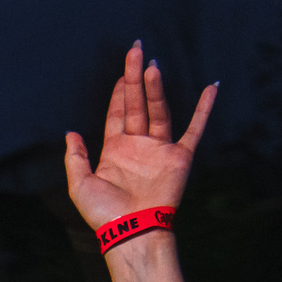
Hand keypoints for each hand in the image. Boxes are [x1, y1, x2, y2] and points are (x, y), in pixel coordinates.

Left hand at [63, 42, 216, 230]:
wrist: (131, 232)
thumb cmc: (104, 214)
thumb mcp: (79, 184)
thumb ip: (75, 157)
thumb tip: (70, 133)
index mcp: (116, 150)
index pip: (118, 112)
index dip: (119, 91)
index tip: (122, 71)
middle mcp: (139, 145)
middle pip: (137, 103)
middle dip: (135, 77)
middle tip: (136, 49)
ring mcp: (160, 150)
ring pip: (159, 111)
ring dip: (156, 88)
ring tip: (152, 65)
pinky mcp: (179, 157)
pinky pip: (195, 129)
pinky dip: (204, 109)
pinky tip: (211, 87)